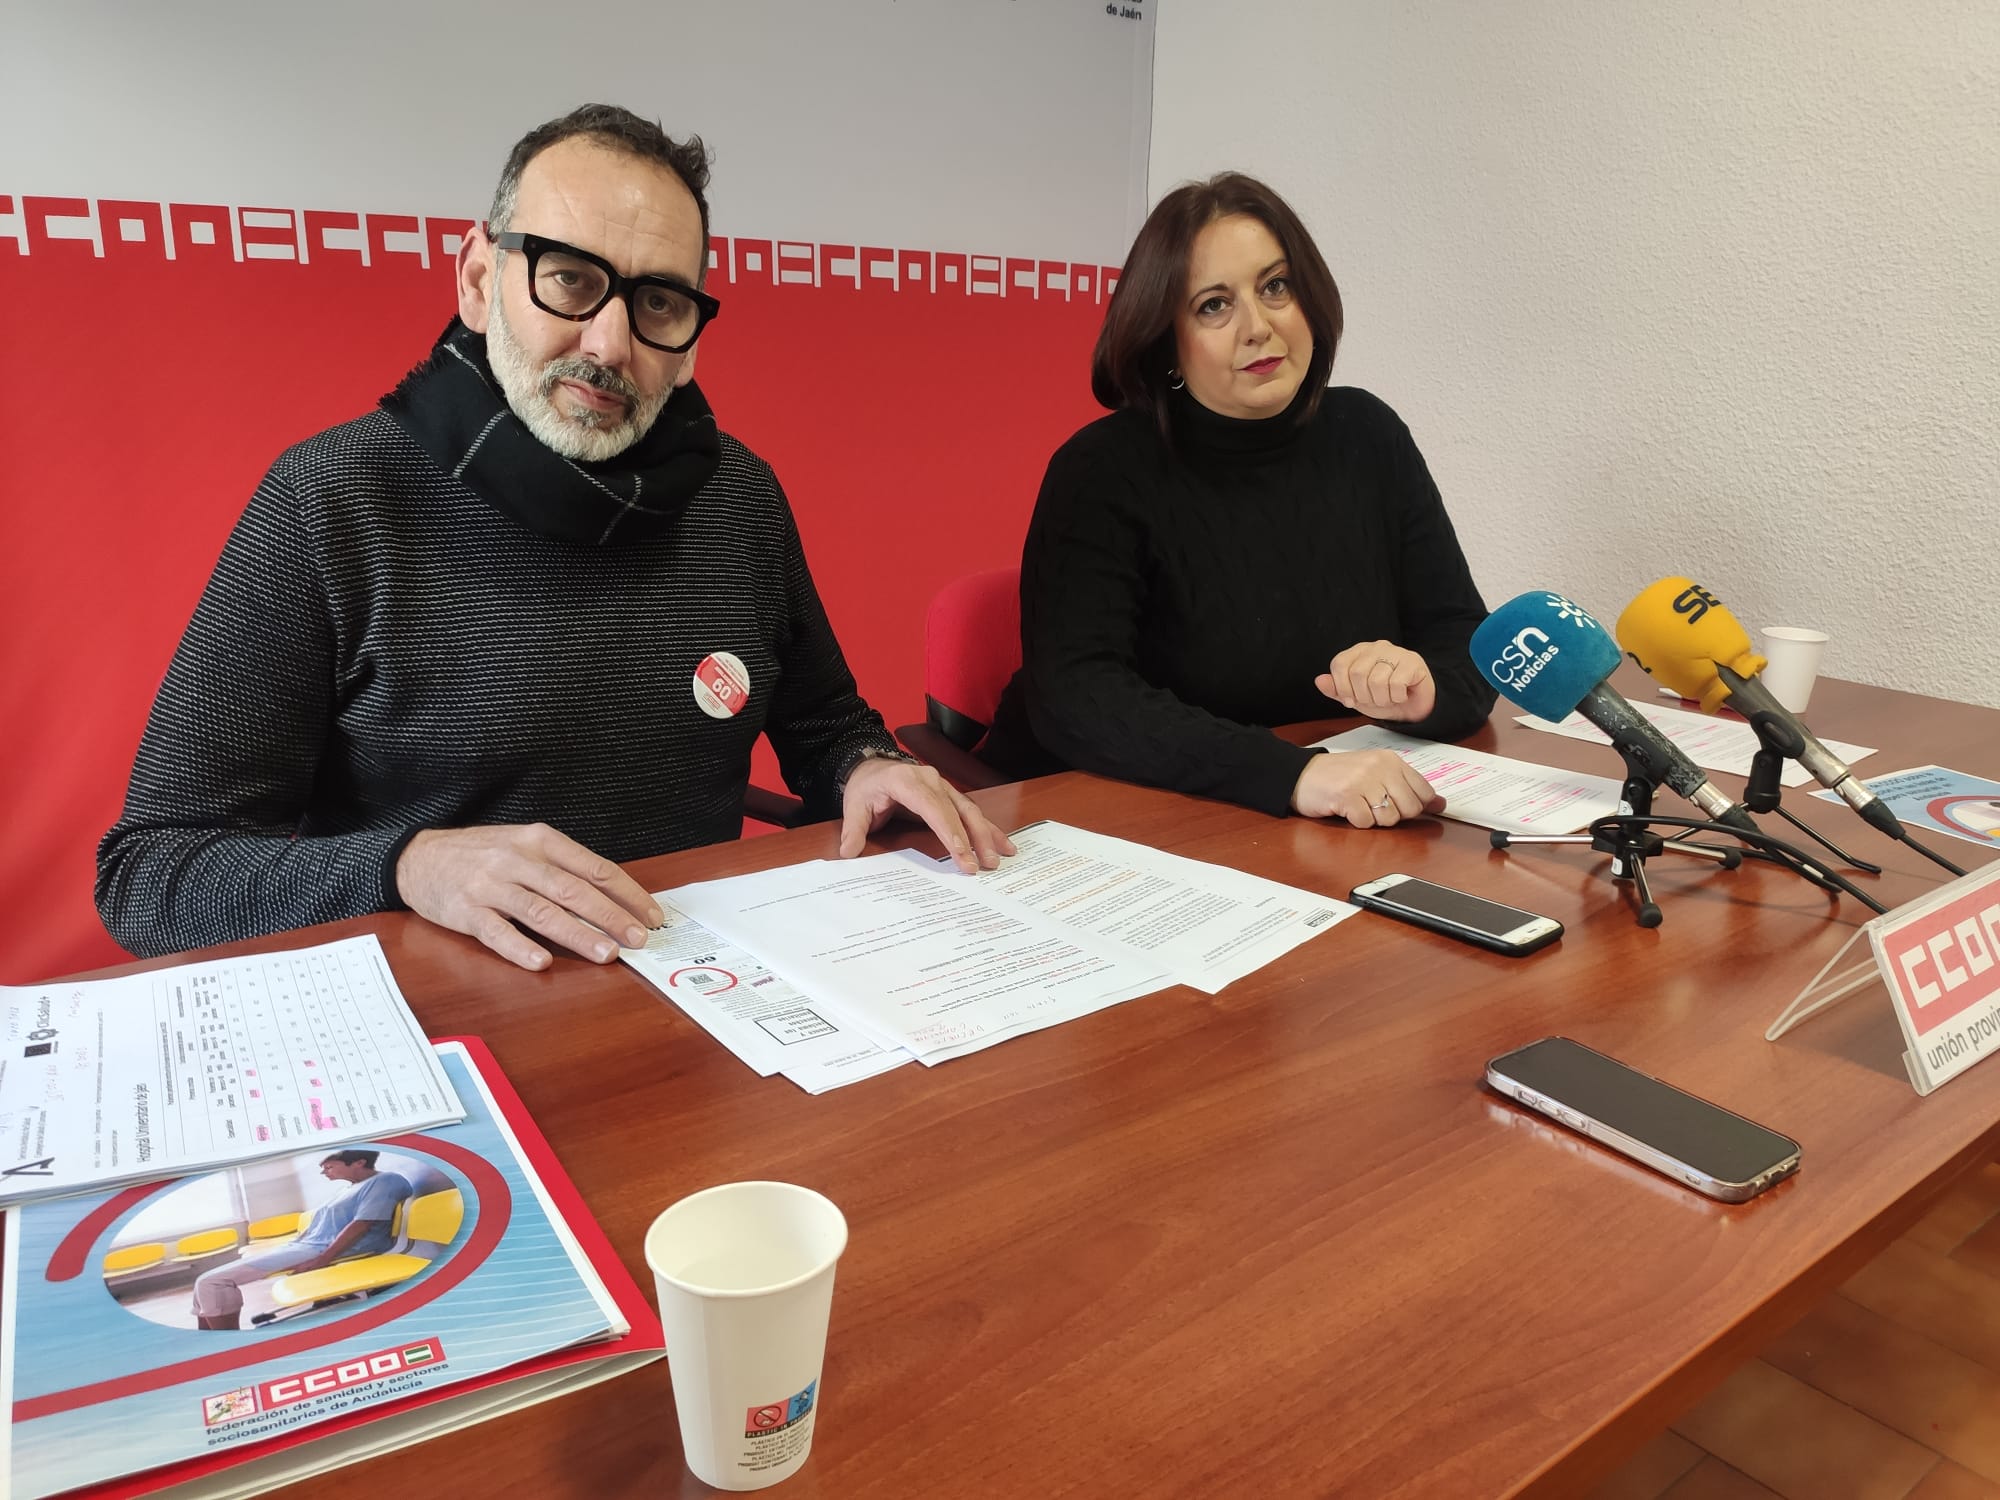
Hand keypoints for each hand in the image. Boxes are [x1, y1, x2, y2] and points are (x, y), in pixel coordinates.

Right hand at [395, 824, 663, 971]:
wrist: (419, 857)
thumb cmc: (482, 854)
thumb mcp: (524, 846)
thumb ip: (562, 867)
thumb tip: (612, 899)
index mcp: (540, 841)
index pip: (595, 867)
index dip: (628, 893)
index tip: (652, 915)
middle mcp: (518, 859)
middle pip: (574, 890)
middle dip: (612, 916)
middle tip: (638, 939)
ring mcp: (490, 885)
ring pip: (542, 911)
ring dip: (578, 934)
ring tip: (606, 953)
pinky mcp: (466, 911)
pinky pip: (497, 932)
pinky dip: (520, 947)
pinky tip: (542, 962)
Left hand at [838, 757, 1016, 873]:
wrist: (872, 767)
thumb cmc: (866, 787)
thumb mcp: (854, 805)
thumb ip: (853, 829)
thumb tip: (849, 851)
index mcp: (907, 781)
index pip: (933, 808)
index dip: (950, 832)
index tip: (962, 854)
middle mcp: (931, 780)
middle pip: (958, 810)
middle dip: (974, 838)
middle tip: (985, 864)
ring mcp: (944, 786)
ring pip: (970, 810)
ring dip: (987, 834)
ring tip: (1001, 856)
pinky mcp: (950, 794)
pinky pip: (971, 811)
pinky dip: (987, 828)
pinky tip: (1002, 844)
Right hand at [1290, 750, 1443, 827]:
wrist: (1301, 774)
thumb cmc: (1339, 776)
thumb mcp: (1376, 774)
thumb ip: (1408, 787)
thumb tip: (1441, 804)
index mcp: (1391, 760)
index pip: (1424, 791)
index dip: (1416, 806)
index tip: (1401, 807)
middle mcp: (1380, 767)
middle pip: (1410, 808)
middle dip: (1394, 815)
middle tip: (1373, 806)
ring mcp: (1364, 780)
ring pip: (1390, 818)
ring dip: (1374, 820)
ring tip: (1359, 806)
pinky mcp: (1347, 796)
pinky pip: (1366, 822)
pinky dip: (1357, 822)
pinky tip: (1347, 810)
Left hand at [1316, 640, 1436, 722]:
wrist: (1414, 706)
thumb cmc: (1384, 697)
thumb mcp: (1355, 697)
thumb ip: (1336, 690)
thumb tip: (1320, 680)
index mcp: (1359, 652)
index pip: (1339, 664)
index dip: (1342, 687)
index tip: (1350, 700)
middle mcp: (1376, 647)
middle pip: (1357, 673)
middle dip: (1364, 696)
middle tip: (1374, 700)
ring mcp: (1396, 652)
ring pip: (1377, 680)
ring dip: (1381, 699)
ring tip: (1388, 698)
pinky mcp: (1412, 661)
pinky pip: (1396, 683)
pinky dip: (1397, 697)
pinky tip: (1401, 695)